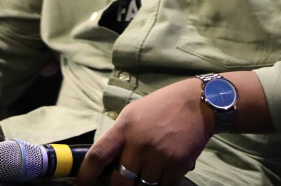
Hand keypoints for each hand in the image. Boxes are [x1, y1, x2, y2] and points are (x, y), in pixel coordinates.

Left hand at [77, 79, 212, 185]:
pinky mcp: (177, 165)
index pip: (97, 156)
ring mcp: (159, 156)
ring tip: (148, 172)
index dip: (85, 176)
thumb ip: (119, 135)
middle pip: (119, 181)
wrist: (199, 102)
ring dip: (142, 185)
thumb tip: (107, 161)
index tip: (81, 185)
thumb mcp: (134, 112)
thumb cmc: (164, 105)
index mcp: (124, 128)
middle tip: (123, 181)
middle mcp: (139, 144)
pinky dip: (161, 185)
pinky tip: (164, 175)